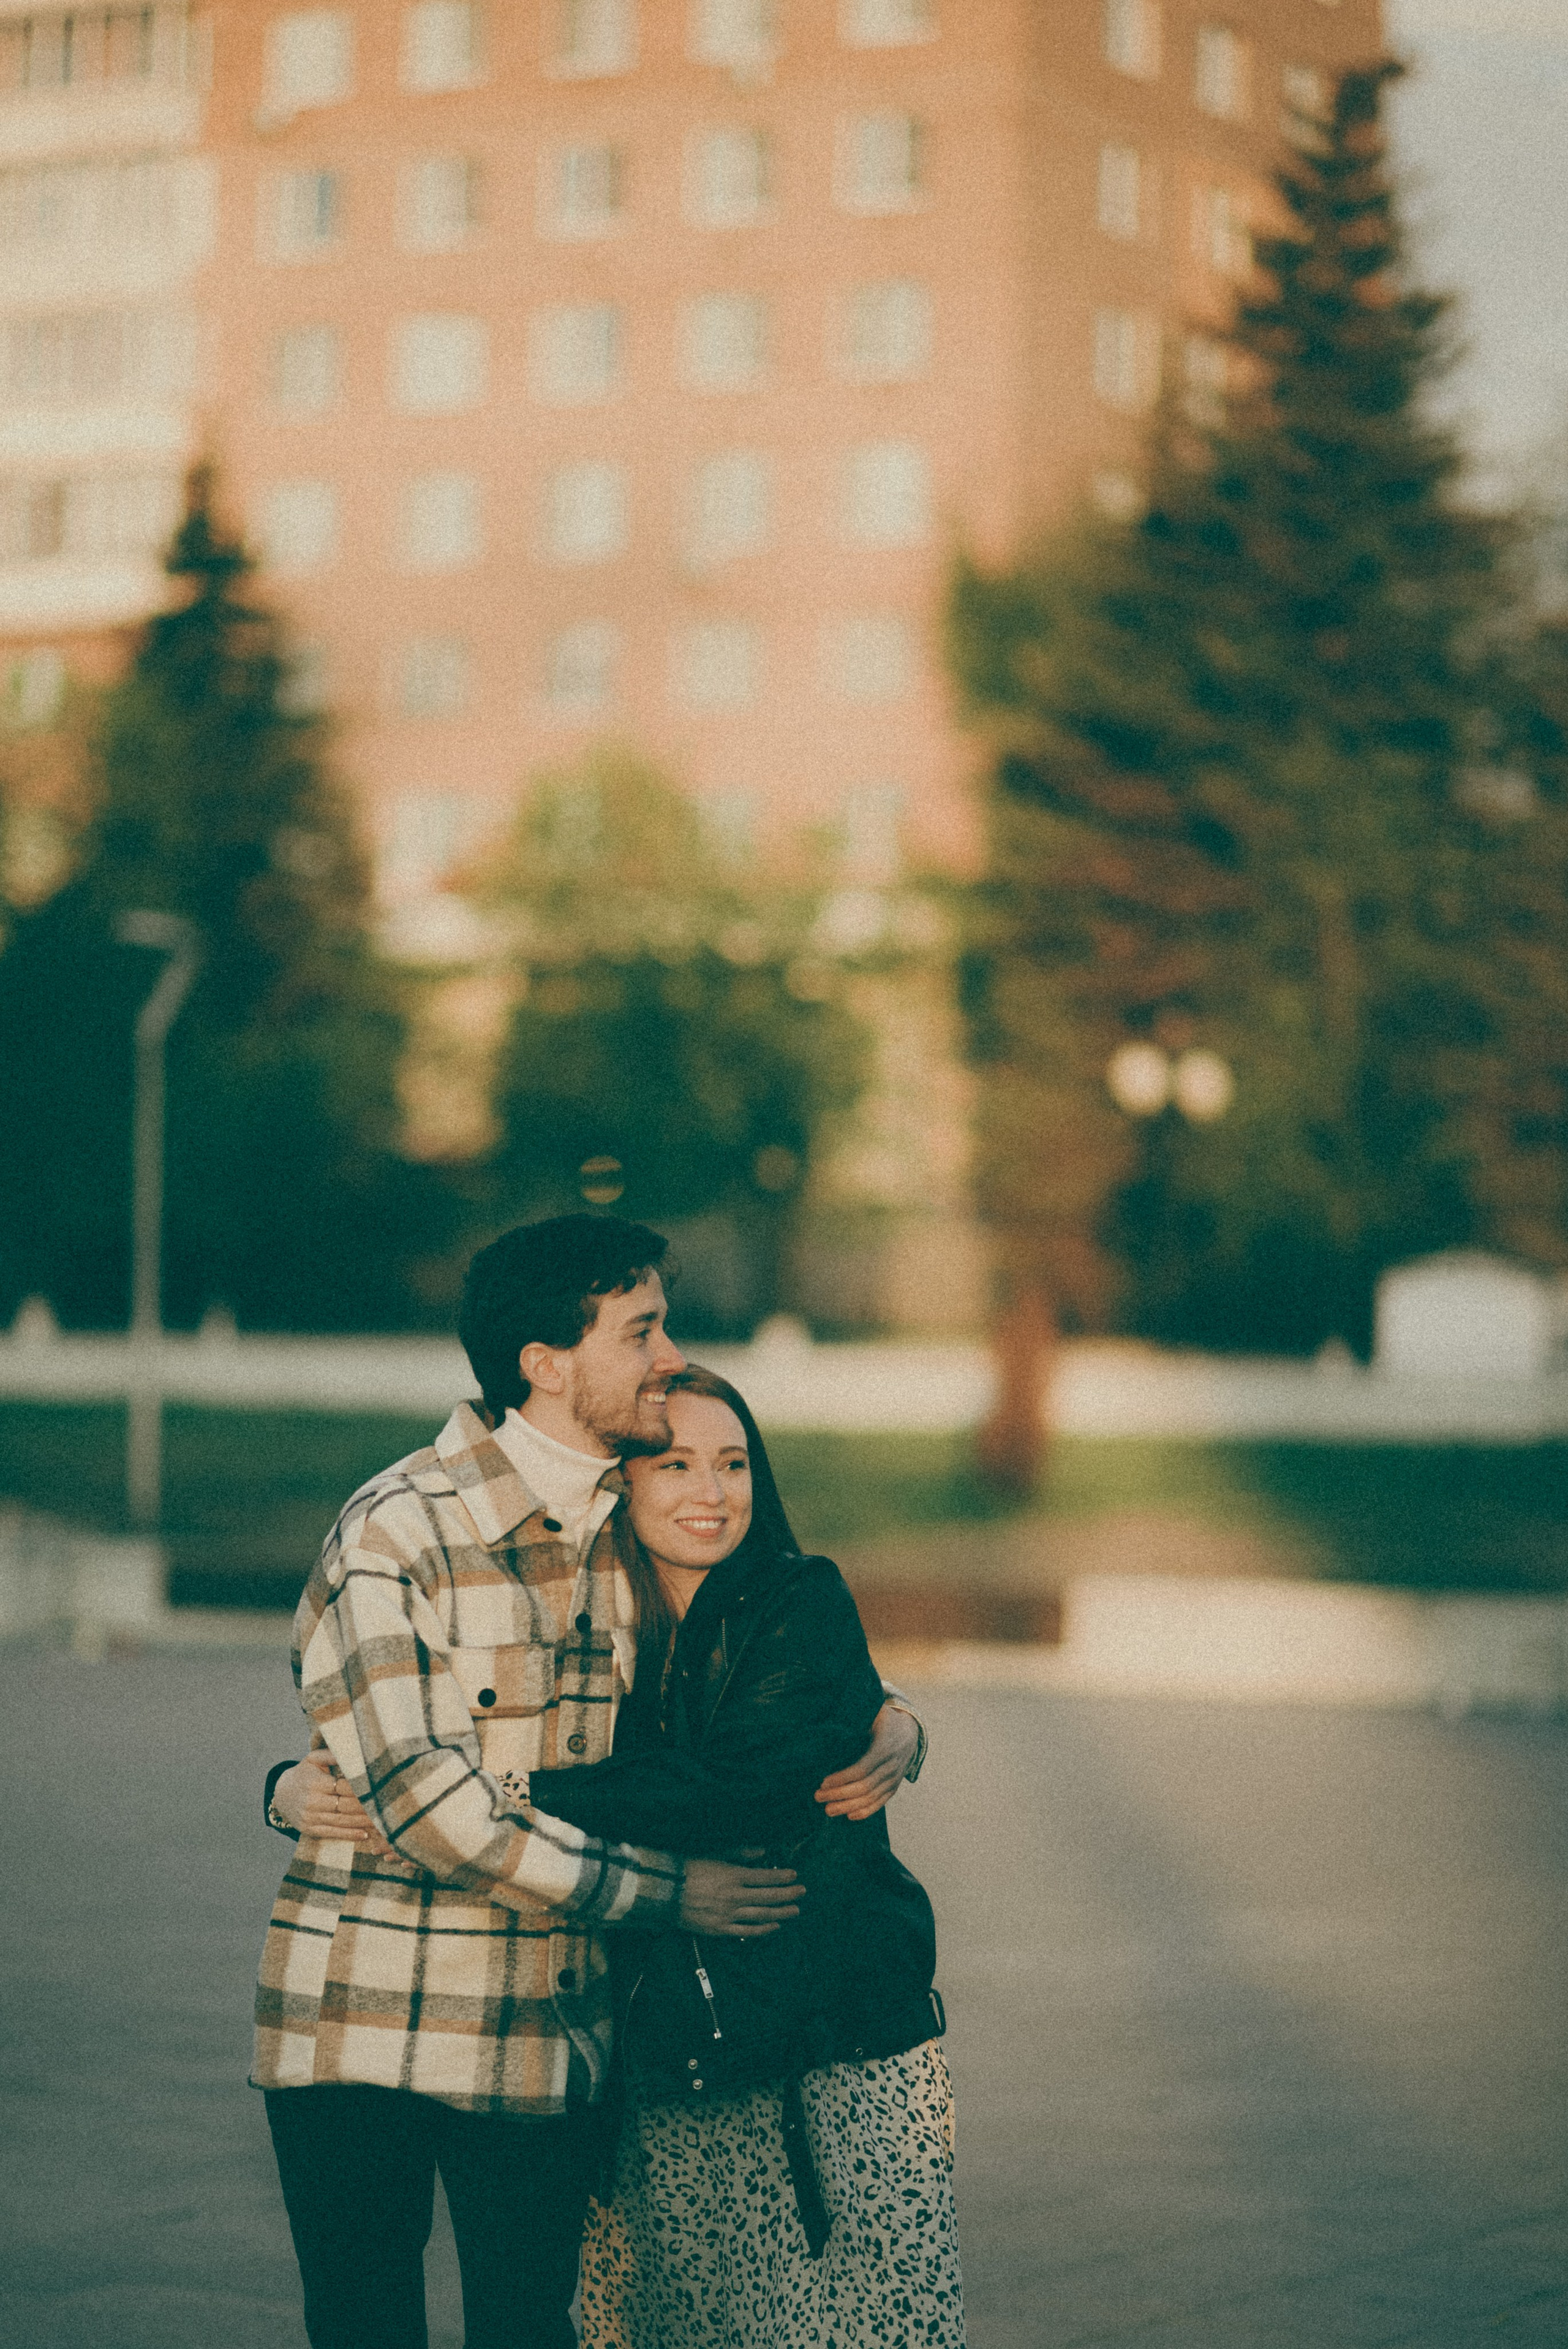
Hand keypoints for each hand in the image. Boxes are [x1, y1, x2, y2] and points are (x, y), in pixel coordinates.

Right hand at [276, 1753, 394, 1856]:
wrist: (280, 1794)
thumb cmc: (303, 1773)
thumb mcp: (313, 1759)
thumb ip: (331, 1754)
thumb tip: (352, 1750)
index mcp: (315, 1783)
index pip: (344, 1787)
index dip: (362, 1789)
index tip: (379, 1788)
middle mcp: (312, 1802)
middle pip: (345, 1806)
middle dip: (366, 1806)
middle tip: (387, 1806)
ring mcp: (310, 1818)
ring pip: (341, 1821)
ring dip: (362, 1822)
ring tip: (382, 1822)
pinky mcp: (310, 1830)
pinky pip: (332, 1833)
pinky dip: (349, 1835)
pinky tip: (364, 1835)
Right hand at [678, 1858, 801, 1939]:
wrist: (664, 1892)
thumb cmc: (687, 1868)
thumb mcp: (714, 1853)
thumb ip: (740, 1852)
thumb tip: (762, 1851)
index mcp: (733, 1875)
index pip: (765, 1877)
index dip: (782, 1877)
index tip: (794, 1875)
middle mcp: (734, 1896)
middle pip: (768, 1897)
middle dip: (788, 1894)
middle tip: (802, 1892)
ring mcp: (728, 1914)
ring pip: (761, 1915)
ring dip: (781, 1912)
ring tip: (795, 1910)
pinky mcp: (720, 1929)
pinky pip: (747, 1931)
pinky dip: (763, 1929)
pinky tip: (774, 1926)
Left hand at [814, 1702, 918, 1819]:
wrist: (910, 1732)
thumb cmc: (885, 1720)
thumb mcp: (875, 1712)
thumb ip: (859, 1712)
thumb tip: (835, 1711)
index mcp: (885, 1747)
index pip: (862, 1769)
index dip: (842, 1777)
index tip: (823, 1781)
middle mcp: (891, 1765)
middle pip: (864, 1787)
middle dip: (839, 1794)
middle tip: (818, 1796)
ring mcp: (894, 1778)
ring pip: (871, 1798)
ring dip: (848, 1806)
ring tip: (828, 1809)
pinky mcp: (894, 1787)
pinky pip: (881, 1803)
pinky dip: (865, 1811)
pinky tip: (849, 1815)